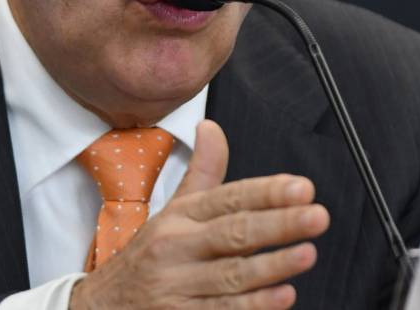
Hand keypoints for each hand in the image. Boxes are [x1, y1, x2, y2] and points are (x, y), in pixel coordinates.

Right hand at [69, 119, 329, 308]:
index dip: (266, 193)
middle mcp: (177, 247)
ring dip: (271, 265)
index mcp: (180, 217)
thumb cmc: (149, 256)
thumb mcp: (172, 210)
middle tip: (316, 216)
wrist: (102, 307)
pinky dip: (253, 305)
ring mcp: (177, 286)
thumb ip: (202, 172)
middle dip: (278, 224)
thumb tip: (211, 127)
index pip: (228, 198)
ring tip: (306, 254)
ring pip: (231, 274)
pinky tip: (282, 296)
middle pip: (233, 233)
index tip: (302, 188)